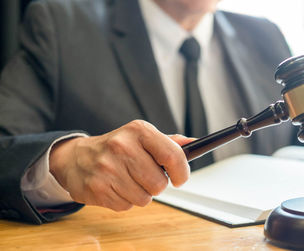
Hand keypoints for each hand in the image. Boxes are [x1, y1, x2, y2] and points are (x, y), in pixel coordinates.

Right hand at [49, 120, 192, 210]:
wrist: (76, 158)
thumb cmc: (117, 147)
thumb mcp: (141, 137)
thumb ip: (169, 142)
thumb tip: (194, 144)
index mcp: (138, 130)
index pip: (172, 155)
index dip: (182, 171)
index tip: (180, 178)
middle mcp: (122, 147)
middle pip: (159, 183)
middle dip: (157, 184)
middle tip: (145, 176)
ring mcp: (108, 169)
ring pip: (145, 198)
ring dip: (141, 193)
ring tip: (128, 180)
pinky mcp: (98, 188)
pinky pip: (128, 206)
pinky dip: (125, 200)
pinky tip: (116, 186)